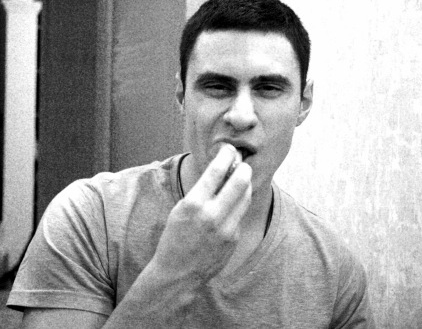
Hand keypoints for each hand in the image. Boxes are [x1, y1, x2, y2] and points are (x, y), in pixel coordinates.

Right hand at [150, 144, 251, 285]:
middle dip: (243, 167)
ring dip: (246, 183)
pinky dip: (240, 203)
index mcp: (194, 204)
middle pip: (240, 181)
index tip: (229, 149)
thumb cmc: (175, 237)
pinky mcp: (234, 238)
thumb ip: (201, 190)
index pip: (217, 171)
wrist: (177, 272)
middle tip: (242, 163)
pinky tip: (234, 200)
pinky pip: (241, 214)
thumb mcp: (181, 209)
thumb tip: (221, 169)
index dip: (226, 155)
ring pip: (246, 196)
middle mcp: (212, 215)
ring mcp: (226, 228)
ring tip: (241, 177)